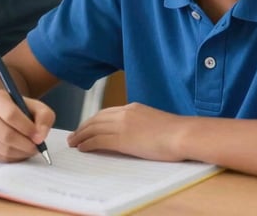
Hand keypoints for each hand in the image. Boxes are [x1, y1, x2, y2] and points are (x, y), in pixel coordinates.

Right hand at [0, 89, 54, 161]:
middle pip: (5, 134)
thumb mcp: (35, 106)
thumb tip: (40, 137)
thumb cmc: (19, 109)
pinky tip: (19, 151)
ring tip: (30, 149)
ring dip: (21, 153)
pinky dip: (13, 158)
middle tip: (37, 147)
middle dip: (25, 144)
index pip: (10, 114)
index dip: (26, 128)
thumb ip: (44, 117)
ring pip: (2, 149)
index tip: (38, 136)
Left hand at [68, 103, 184, 160]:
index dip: (94, 120)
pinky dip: (88, 143)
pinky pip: (99, 140)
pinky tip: (83, 148)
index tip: (87, 126)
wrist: (183, 134)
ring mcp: (123, 125)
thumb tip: (137, 133)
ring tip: (74, 142)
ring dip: (81, 135)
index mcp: (133, 108)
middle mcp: (125, 113)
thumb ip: (142, 124)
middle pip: (97, 119)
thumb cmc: (177, 133)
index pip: (107, 113)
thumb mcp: (155, 122)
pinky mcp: (122, 139)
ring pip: (94, 128)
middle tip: (74, 135)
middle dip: (84, 127)